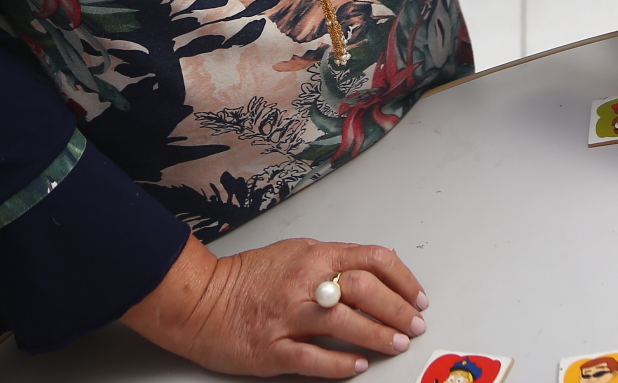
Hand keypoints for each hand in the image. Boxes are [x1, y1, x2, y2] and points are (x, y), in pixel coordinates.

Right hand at [125, 237, 428, 377]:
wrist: (199, 300)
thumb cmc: (246, 277)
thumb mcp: (294, 252)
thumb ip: (332, 260)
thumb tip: (372, 269)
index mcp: (314, 255)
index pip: (374, 259)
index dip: (403, 279)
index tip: (417, 296)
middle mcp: (305, 282)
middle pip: (367, 290)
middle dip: (399, 309)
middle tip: (415, 324)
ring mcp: (288, 317)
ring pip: (346, 324)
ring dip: (379, 335)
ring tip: (397, 343)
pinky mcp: (272, 349)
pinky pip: (314, 358)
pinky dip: (341, 363)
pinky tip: (358, 366)